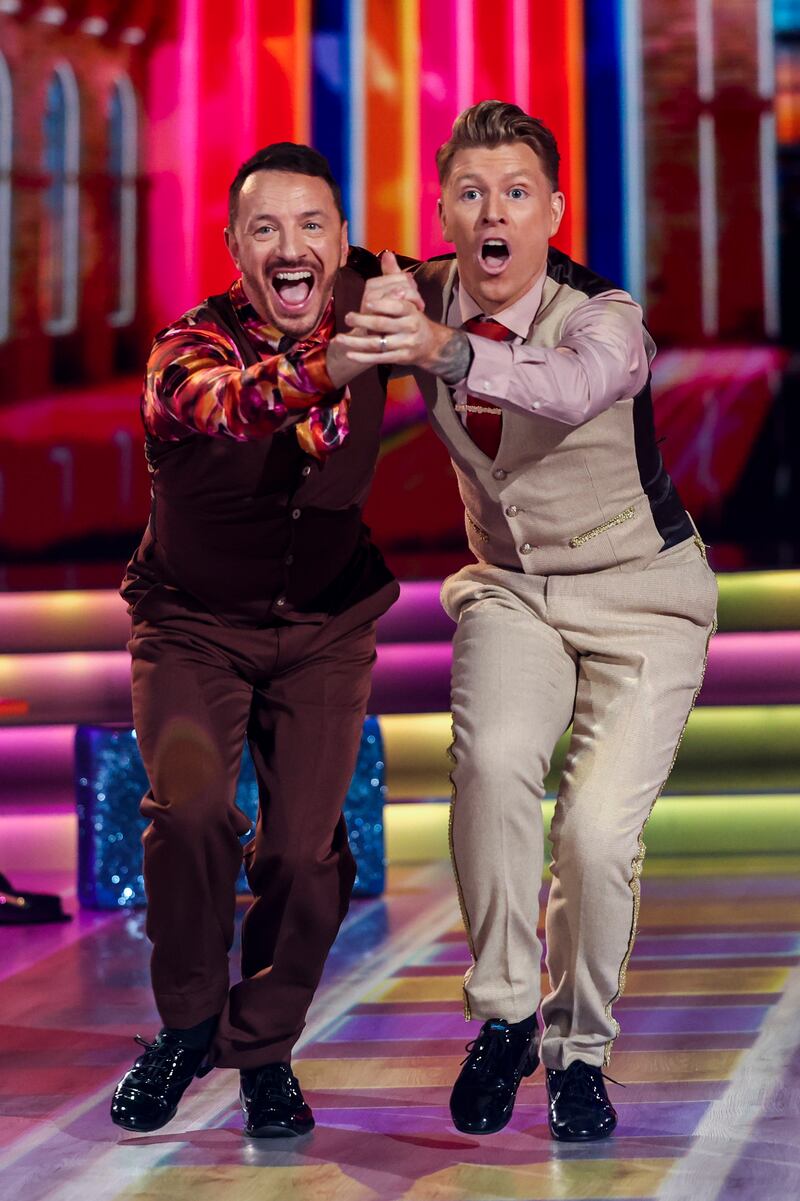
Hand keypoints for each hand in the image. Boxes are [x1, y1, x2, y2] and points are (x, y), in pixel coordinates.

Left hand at [336, 252, 470, 382]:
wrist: (430, 344)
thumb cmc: (412, 317)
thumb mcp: (408, 297)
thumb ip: (394, 276)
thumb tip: (386, 254)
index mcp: (411, 310)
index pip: (397, 306)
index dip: (383, 304)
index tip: (367, 301)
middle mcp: (410, 327)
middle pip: (384, 324)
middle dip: (364, 321)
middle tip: (348, 317)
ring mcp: (405, 344)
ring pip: (378, 344)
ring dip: (357, 343)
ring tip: (339, 340)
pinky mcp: (400, 358)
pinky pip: (379, 358)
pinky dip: (363, 358)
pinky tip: (349, 354)